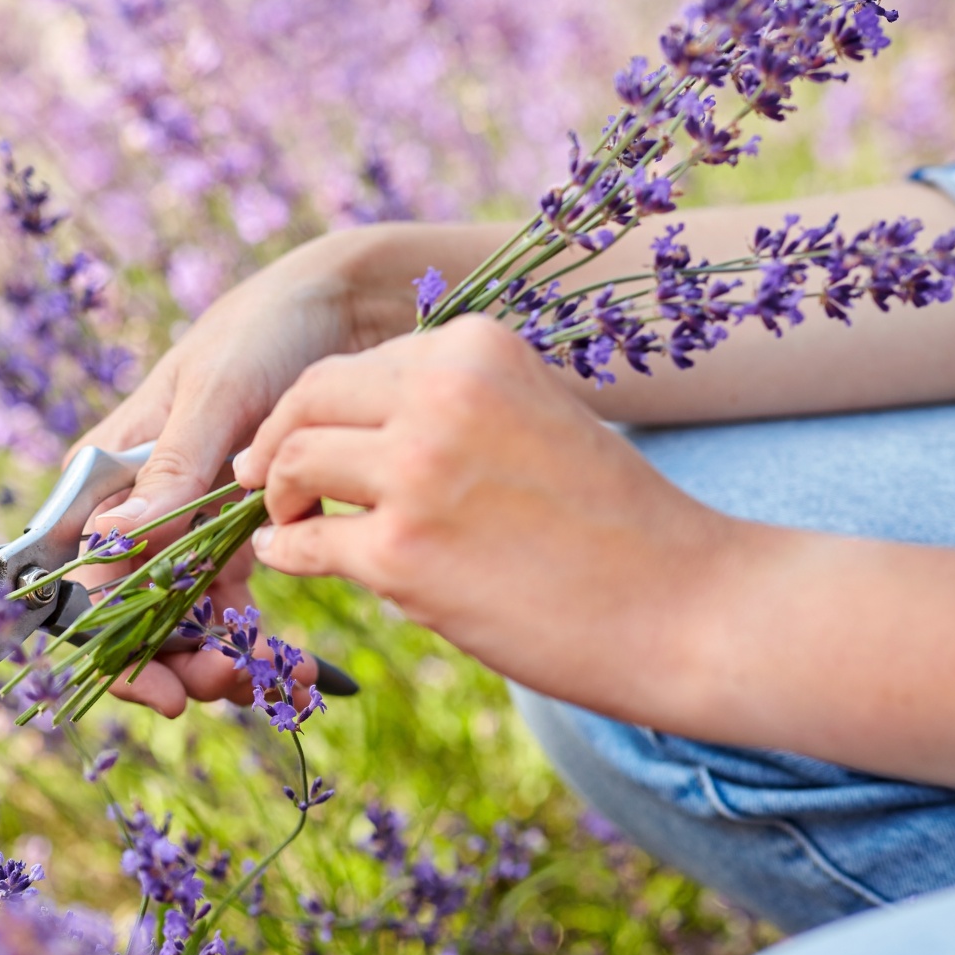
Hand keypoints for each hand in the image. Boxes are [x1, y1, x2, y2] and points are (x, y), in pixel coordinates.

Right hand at [68, 230, 418, 715]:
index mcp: (103, 474)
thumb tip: (109, 539)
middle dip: (171, 662)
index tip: (165, 687)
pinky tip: (291, 668)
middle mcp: (133, 508)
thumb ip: (168, 470)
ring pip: (178, 621)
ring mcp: (182, 526)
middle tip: (227, 686)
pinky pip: (227, 606)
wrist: (344, 307)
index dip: (112, 645)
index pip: (81, 580)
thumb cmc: (260, 332)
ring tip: (273, 682)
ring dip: (217, 662)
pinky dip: (254, 642)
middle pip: (126, 615)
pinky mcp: (233, 534)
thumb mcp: (215, 396)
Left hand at [234, 316, 742, 712]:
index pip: (354, 366)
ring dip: (277, 495)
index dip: (315, 407)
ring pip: (291, 463)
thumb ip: (455, 404)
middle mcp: (440, 394)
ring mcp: (416, 474)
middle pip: (307, 402)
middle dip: (274, 441)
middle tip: (263, 478)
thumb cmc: (619, 523)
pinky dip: (284, 550)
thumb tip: (362, 423)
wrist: (691, 606)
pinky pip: (303, 544)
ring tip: (287, 520)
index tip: (298, 439)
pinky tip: (289, 557)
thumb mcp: (539, 416)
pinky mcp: (401, 555)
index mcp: (477, 348)